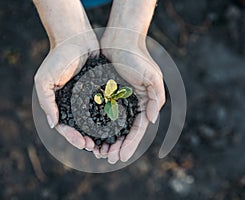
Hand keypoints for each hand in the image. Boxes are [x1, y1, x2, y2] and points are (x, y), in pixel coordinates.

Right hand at [34, 33, 98, 149]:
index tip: (83, 143)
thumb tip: (53, 124)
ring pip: (93, 120)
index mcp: (59, 103)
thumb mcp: (44, 79)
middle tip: (95, 148)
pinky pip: (103, 106)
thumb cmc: (58, 57)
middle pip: (80, 127)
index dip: (72, 137)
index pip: (64, 126)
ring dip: (98, 133)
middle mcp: (73, 103)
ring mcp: (86, 97)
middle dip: (86, 139)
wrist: (75, 38)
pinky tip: (114, 125)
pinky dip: (107, 117)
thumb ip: (47, 102)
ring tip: (106, 142)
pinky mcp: (99, 89)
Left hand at [95, 31, 164, 162]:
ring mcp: (116, 101)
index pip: (137, 130)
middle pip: (123, 132)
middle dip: (116, 147)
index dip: (130, 145)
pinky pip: (98, 113)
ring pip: (110, 126)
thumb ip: (156, 98)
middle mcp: (129, 105)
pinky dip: (95, 126)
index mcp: (142, 104)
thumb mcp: (152, 76)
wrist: (119, 38)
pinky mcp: (103, 94)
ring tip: (97, 153)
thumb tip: (151, 120)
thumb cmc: (137, 56)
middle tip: (107, 159)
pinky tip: (89, 135)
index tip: (121, 157)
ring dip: (105, 141)